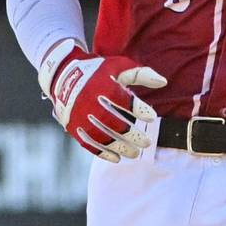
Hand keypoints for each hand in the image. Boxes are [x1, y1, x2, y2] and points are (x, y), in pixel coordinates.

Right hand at [38, 42, 166, 161]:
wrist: (62, 74)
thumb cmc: (97, 71)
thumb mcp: (118, 66)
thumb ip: (141, 74)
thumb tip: (163, 82)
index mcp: (104, 87)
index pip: (126, 103)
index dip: (141, 111)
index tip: (151, 118)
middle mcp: (92, 103)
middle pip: (116, 125)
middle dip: (133, 136)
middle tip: (147, 143)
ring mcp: (81, 117)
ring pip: (103, 137)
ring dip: (121, 148)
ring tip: (135, 154)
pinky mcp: (74, 126)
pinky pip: (89, 144)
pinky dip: (103, 153)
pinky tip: (117, 159)